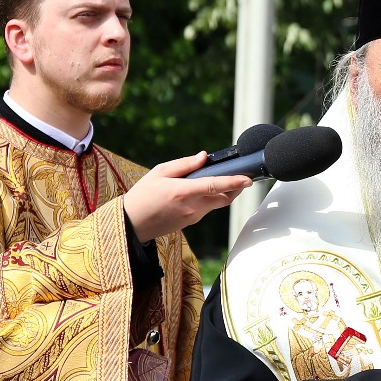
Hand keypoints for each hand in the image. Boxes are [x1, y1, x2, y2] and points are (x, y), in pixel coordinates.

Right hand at [121, 152, 251, 241]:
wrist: (131, 223)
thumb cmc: (143, 195)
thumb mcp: (159, 172)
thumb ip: (184, 164)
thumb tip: (204, 157)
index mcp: (183, 191)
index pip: (215, 185)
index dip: (234, 182)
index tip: (248, 179)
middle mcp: (192, 207)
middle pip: (224, 198)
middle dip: (235, 188)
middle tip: (240, 177)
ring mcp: (193, 217)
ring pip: (216, 203)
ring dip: (220, 192)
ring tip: (213, 179)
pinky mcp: (191, 223)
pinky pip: (206, 209)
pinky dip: (208, 199)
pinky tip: (197, 192)